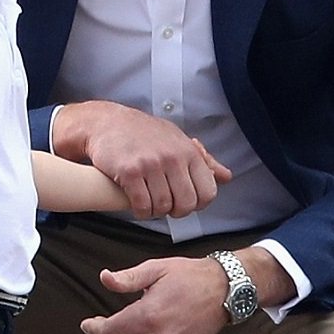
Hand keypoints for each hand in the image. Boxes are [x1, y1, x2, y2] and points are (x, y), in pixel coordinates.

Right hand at [54, 101, 231, 218]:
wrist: (107, 122)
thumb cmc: (144, 132)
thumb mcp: (177, 140)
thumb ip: (203, 160)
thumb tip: (226, 177)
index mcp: (188, 151)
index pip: (208, 192)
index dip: (197, 203)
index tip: (183, 200)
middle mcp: (172, 157)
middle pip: (186, 204)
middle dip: (176, 211)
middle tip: (165, 204)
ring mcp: (150, 164)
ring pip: (163, 207)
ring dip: (155, 210)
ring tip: (149, 200)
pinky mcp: (129, 172)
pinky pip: (142, 206)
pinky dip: (140, 210)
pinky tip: (137, 203)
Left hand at [79, 257, 227, 333]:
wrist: (222, 290)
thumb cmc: (190, 277)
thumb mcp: (155, 269)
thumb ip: (127, 278)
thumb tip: (105, 278)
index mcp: (149, 315)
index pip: (110, 331)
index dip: (95, 327)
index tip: (88, 325)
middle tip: (108, 322)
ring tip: (128, 327)